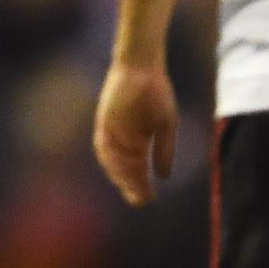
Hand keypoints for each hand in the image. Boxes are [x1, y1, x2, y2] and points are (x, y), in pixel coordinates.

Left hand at [94, 62, 178, 206]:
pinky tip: (120, 169)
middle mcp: (120, 140)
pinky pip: (104, 144)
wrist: (142, 68)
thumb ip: (164, 150)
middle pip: (122, 169)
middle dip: (130, 185)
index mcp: (135, 142)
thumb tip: (164, 176)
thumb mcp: (165, 125)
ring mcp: (110, 132)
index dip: (139, 185)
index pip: (135, 170)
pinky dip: (111, 158)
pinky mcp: (103, 121)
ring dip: (121, 175)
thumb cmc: (155, 94)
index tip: (148, 199)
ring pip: (112, 160)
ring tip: (132, 189)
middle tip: (140, 200)